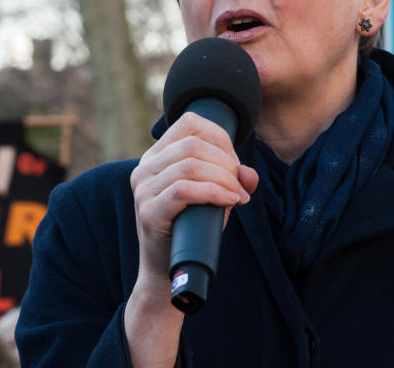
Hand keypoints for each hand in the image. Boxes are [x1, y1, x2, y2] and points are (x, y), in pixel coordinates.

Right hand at [130, 112, 257, 287]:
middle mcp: (145, 168)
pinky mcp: (149, 212)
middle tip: (239, 185)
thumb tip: (250, 175)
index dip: (219, 137)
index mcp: (156, 156)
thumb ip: (232, 180)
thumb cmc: (190, 228)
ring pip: (189, 165)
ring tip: (237, 196)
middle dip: (226, 162)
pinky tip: (228, 201)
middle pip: (193, 144)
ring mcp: (143, 190)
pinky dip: (213, 192)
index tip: (234, 163)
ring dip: (224, 179)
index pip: (189, 123)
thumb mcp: (213, 196)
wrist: (167, 270)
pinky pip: (183, 190)